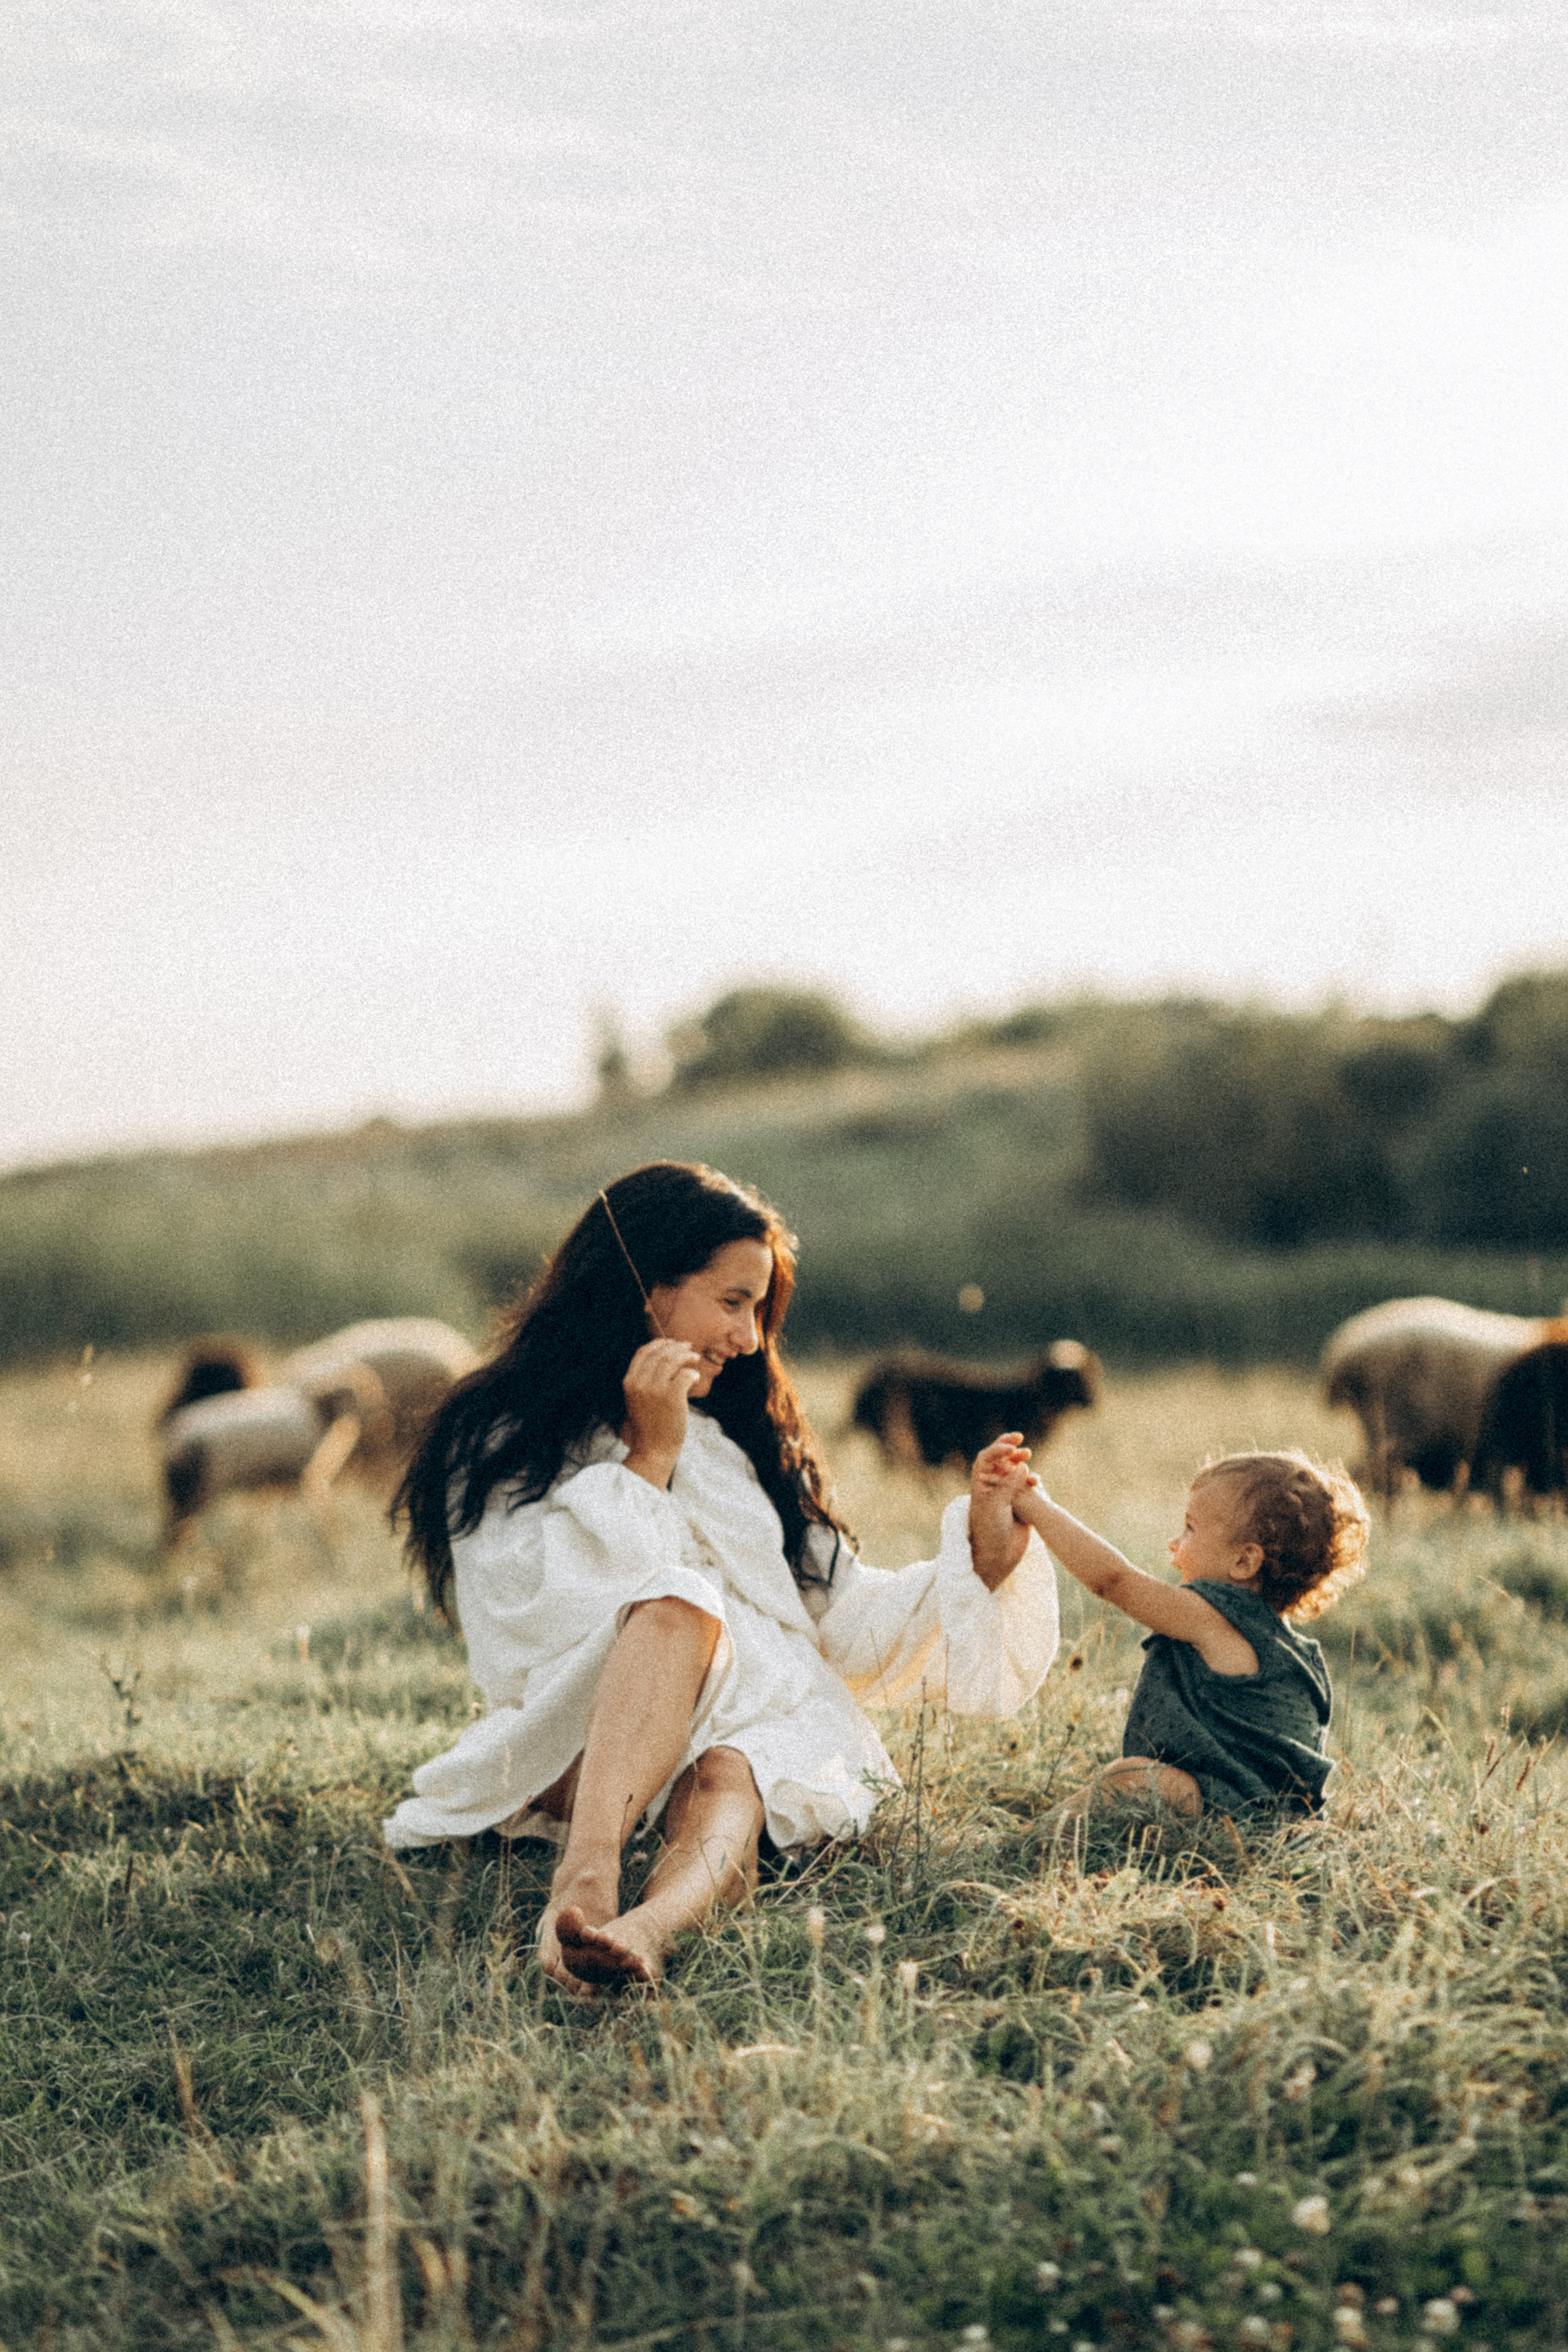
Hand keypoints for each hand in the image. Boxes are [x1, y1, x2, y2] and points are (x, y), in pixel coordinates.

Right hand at [620, 1338, 703, 1484]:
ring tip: (695, 1357)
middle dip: (675, 1346)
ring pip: (672, 1360)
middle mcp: (639, 1383)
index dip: (658, 1344)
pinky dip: (693, 1372)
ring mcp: (655, 1389)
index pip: (643, 1352)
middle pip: (659, 1353)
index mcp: (629, 1382)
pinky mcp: (672, 1397)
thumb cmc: (649, 1426)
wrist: (652, 1450)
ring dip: (686, 1355)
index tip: (671, 1343)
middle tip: (688, 1347)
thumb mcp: (638, 1400)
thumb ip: (645, 1381)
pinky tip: (695, 1376)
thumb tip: (665, 1360)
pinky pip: (685, 1374)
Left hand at [968, 1434, 1037, 1590]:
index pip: (986, 1459)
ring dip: (1020, 1460)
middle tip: (1019, 1437)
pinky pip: (1025, 1485)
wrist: (998, 1558)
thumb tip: (1022, 1466)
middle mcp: (992, 1488)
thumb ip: (1008, 1486)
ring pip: (1013, 1470)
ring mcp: (1007, 1495)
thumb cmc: (990, 1533)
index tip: (1011, 1448)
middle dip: (1007, 1446)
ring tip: (1028, 1454)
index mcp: (980, 1486)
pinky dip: (1031, 1479)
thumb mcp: (996, 1507)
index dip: (997, 1449)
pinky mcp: (1020, 1504)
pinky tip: (1036, 1481)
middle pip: (998, 1460)